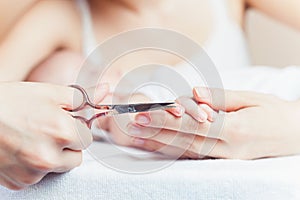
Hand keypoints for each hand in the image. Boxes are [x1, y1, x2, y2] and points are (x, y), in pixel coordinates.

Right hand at [0, 82, 107, 189]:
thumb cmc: (11, 102)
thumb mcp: (50, 92)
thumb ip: (83, 96)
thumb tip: (106, 91)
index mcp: (62, 132)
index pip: (87, 138)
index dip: (76, 128)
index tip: (64, 122)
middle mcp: (50, 157)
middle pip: (77, 156)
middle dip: (68, 144)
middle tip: (48, 130)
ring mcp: (34, 172)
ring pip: (59, 166)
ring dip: (53, 155)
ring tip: (33, 138)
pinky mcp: (20, 182)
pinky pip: (40, 176)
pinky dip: (35, 165)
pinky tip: (23, 149)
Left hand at [127, 87, 299, 158]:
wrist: (295, 136)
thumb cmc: (275, 115)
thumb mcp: (252, 99)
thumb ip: (220, 97)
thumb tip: (193, 93)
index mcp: (235, 131)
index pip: (191, 125)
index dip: (164, 120)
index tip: (142, 115)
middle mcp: (227, 149)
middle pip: (183, 140)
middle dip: (154, 133)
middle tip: (129, 125)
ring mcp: (225, 158)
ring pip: (185, 151)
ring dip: (159, 144)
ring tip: (136, 138)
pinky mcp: (223, 160)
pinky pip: (194, 155)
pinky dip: (173, 150)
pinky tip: (158, 146)